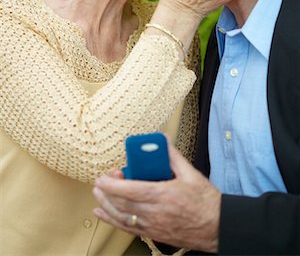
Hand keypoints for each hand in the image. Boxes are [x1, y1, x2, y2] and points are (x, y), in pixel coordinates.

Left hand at [93, 142, 220, 253]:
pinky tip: (102, 213)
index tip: (103, 177)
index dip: (113, 185)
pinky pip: (128, 229)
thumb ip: (172, 156)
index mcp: (164, 195)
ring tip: (97, 194)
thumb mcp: (191, 173)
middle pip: (123, 204)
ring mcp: (153, 225)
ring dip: (106, 206)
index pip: (131, 190)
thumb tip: (161, 139)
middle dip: (107, 193)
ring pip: (122, 218)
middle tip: (100, 181)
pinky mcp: (154, 233)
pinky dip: (112, 221)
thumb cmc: (205, 201)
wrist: (217, 226)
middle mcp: (156, 213)